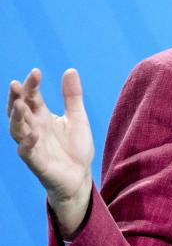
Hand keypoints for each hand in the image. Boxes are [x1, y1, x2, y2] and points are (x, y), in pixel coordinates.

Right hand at [8, 68, 93, 235]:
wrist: (80, 175)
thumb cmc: (75, 147)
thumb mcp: (77, 117)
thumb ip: (72, 96)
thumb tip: (70, 70)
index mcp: (42, 117)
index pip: (32, 97)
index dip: (32, 85)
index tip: (36, 72)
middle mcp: (33, 128)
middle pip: (19, 111)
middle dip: (17, 98)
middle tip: (17, 84)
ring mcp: (32, 145)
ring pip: (17, 130)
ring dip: (16, 118)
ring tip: (19, 104)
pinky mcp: (36, 162)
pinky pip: (27, 152)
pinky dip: (28, 143)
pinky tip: (33, 134)